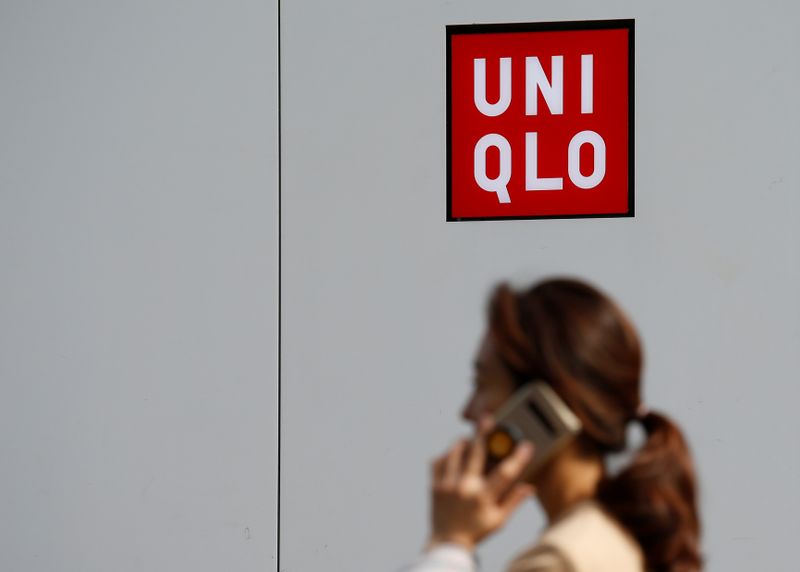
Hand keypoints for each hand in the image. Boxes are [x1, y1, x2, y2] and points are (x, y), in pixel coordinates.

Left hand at [425, 414, 535, 551]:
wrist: (448, 543)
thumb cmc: (477, 531)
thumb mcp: (499, 520)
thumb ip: (514, 501)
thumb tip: (530, 486)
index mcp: (483, 497)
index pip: (505, 473)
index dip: (518, 458)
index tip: (527, 445)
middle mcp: (465, 488)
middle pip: (476, 452)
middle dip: (484, 432)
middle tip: (488, 417)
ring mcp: (448, 485)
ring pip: (454, 452)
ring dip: (464, 442)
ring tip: (471, 439)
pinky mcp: (435, 485)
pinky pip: (438, 461)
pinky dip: (447, 454)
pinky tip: (454, 454)